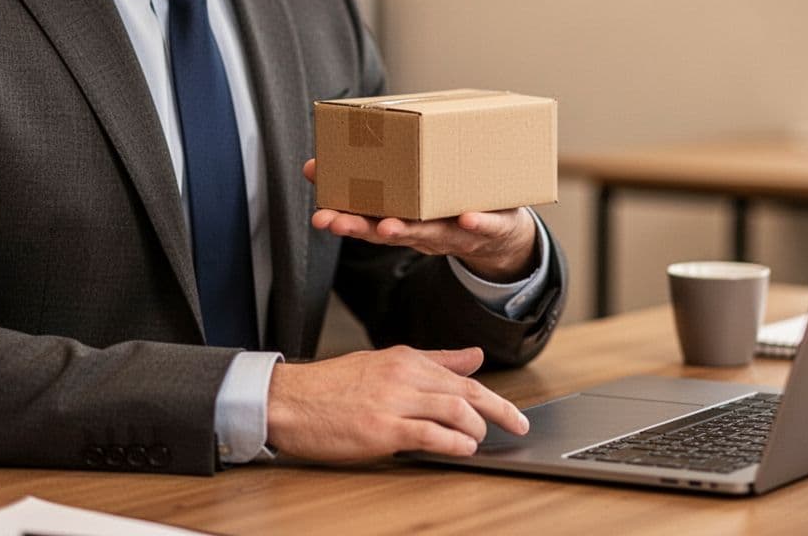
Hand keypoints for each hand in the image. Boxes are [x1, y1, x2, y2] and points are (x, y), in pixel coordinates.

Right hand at [265, 345, 528, 460]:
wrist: (287, 400)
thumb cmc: (330, 387)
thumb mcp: (384, 363)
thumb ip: (433, 361)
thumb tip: (473, 357)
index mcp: (405, 359)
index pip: (462, 377)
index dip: (493, 396)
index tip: (512, 413)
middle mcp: (404, 376)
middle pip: (468, 392)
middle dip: (500, 411)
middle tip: (519, 426)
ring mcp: (394, 401)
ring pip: (456, 411)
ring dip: (477, 430)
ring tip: (479, 442)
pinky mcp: (383, 428)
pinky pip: (433, 435)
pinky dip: (455, 444)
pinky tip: (462, 450)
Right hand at [303, 159, 539, 281]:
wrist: (504, 238)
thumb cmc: (452, 205)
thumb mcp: (422, 194)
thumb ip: (395, 173)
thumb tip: (359, 132)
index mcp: (403, 219)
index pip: (363, 215)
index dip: (336, 202)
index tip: (311, 182)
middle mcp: (422, 230)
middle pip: (384, 231)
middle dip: (356, 226)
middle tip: (329, 220)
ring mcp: (455, 230)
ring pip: (427, 232)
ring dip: (406, 231)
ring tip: (389, 226)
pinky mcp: (492, 226)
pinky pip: (484, 226)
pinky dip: (475, 223)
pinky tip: (467, 216)